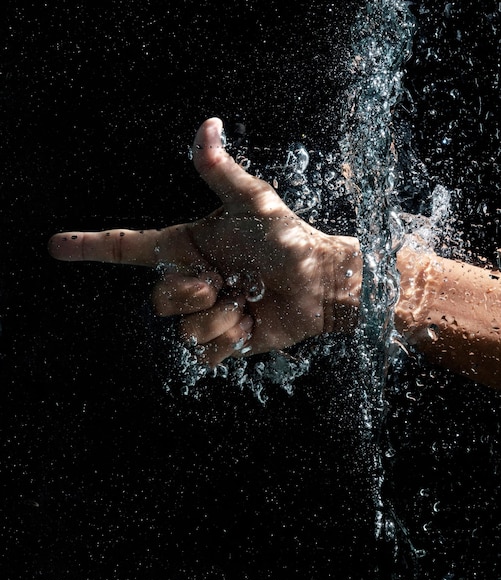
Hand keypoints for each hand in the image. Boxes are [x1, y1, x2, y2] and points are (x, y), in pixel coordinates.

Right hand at [49, 118, 360, 366]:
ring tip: (247, 301)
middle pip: (159, 301)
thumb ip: (222, 173)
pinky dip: (232, 339)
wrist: (318, 283)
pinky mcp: (222, 341)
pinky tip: (252, 323)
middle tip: (226, 283)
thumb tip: (207, 125)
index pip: (129, 247)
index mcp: (186, 248)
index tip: (57, 245)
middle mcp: (190, 281)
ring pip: (185, 330)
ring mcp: (204, 313)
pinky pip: (207, 353)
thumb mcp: (254, 204)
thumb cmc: (288, 239)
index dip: (92, 246)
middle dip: (192, 294)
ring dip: (221, 317)